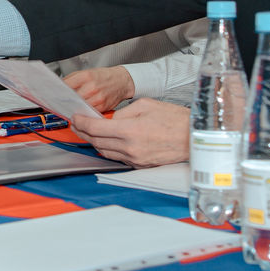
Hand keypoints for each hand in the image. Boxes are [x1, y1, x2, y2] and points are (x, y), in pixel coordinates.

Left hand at [64, 66, 134, 112]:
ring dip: (72, 109)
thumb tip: (58, 86)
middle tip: (58, 104)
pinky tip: (80, 111)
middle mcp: (92, 87)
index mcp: (86, 76)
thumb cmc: (104, 77)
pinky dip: (83, 113)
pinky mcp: (103, 107)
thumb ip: (71, 79)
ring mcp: (98, 98)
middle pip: (71, 98)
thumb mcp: (87, 72)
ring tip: (68, 108)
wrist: (122, 81)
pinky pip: (88, 112)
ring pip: (79, 107)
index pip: (66, 85)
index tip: (51, 95)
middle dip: (64, 101)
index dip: (57, 92)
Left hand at [70, 99, 190, 167]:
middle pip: (96, 141)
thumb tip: (109, 120)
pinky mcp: (140, 165)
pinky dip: (109, 149)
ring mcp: (135, 159)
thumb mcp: (146, 105)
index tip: (76, 118)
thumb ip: (123, 113)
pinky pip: (118, 157)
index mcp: (130, 130)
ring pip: (104, 152)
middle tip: (78, 124)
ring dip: (94, 142)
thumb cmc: (174, 119)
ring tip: (89, 132)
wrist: (193, 137)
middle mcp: (130, 148)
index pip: (95, 128)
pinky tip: (107, 142)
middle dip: (84, 132)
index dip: (81, 123)